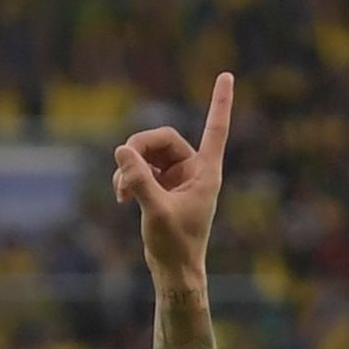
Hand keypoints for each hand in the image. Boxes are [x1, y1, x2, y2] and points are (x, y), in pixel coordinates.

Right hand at [114, 71, 232, 284]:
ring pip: (147, 154)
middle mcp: (193, 171)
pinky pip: (140, 170)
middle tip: (122, 168)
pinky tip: (122, 197)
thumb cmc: (175, 246)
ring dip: (129, 167)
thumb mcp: (156, 211)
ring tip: (121, 193)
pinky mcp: (161, 188)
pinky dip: (128, 179)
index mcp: (205, 172)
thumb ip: (139, 180)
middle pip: (162, 139)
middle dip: (138, 151)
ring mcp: (176, 179)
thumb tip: (121, 149)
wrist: (174, 272)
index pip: (215, 130)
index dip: (220, 102)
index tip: (226, 75)